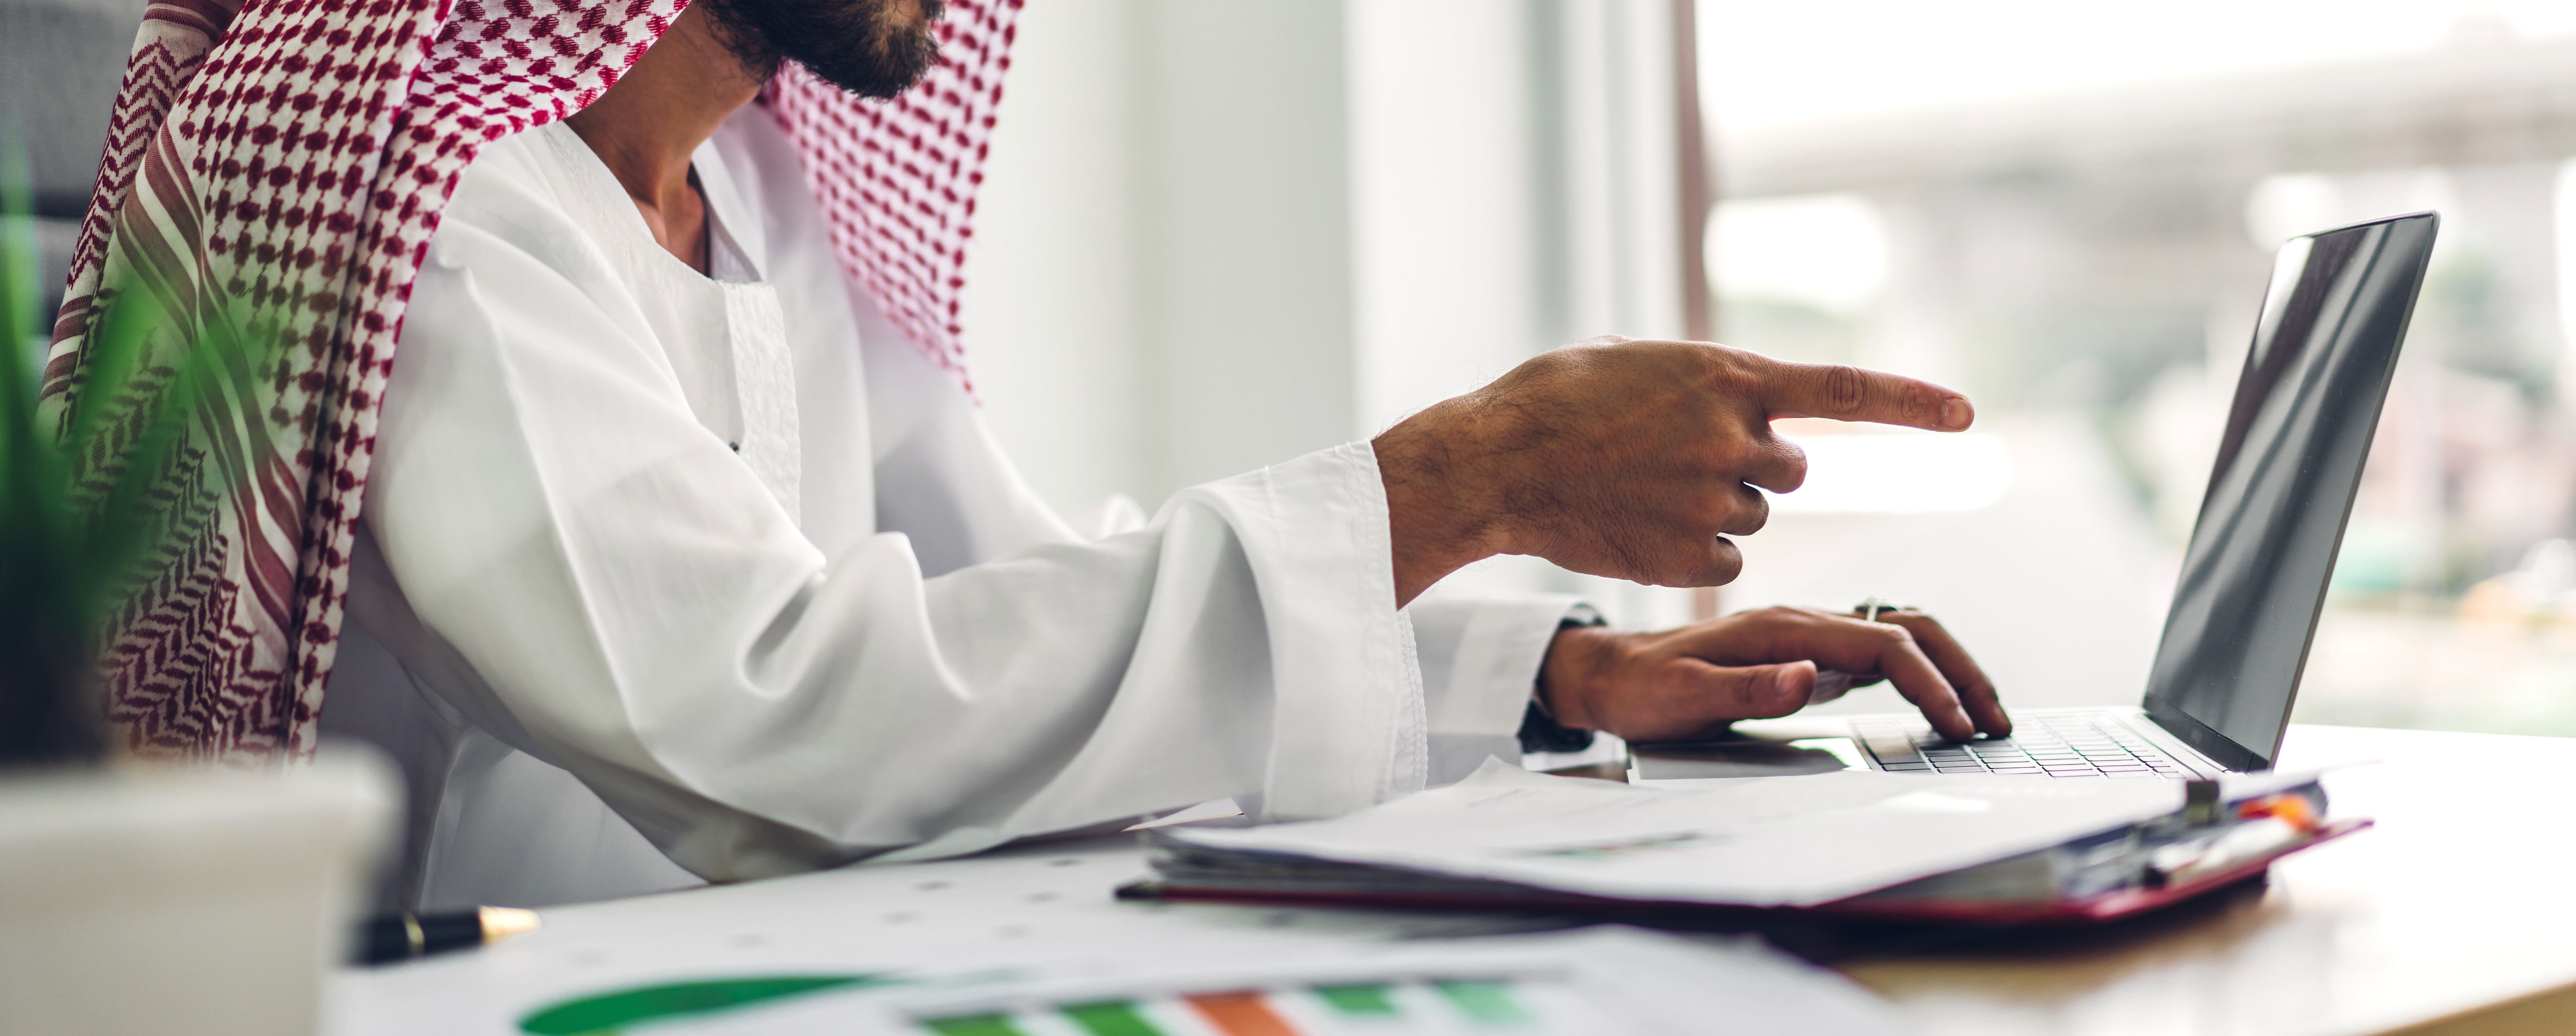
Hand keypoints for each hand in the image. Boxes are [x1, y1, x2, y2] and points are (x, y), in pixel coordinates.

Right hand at [1372, 337, 1971, 604]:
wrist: (1496, 462)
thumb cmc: (1553, 401)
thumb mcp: (1637, 361)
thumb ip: (1703, 381)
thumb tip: (1740, 400)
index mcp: (1726, 377)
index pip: (1843, 391)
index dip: (1910, 403)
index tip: (1966, 415)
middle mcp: (1732, 436)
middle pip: (1788, 470)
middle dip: (1751, 468)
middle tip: (1681, 461)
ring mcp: (1711, 498)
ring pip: (1751, 517)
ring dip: (1711, 509)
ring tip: (1639, 492)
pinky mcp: (1688, 556)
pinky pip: (1725, 564)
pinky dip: (1691, 555)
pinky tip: (1638, 530)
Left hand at [1537, 605, 2009, 742]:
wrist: (1612, 673)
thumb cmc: (1642, 688)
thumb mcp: (1680, 696)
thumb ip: (1743, 688)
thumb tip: (1808, 680)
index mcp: (1785, 630)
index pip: (1884, 648)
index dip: (1930, 684)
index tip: (1958, 727)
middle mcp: (1806, 625)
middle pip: (1909, 630)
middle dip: (1960, 671)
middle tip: (1996, 722)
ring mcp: (1811, 639)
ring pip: (1902, 638)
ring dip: (1948, 671)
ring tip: (1982, 716)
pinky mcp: (1809, 657)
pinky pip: (1880, 656)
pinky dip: (1920, 676)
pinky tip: (1936, 707)